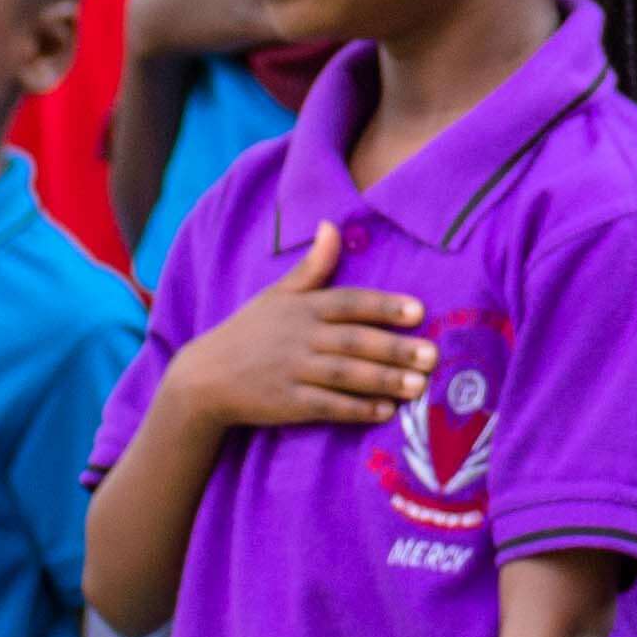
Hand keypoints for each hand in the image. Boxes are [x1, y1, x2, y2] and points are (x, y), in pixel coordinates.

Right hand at [173, 250, 438, 434]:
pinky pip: (326, 406)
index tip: (418, 311)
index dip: (383, 306)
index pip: (349, 302)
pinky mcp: (286, 403)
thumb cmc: (250, 332)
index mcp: (302, 307)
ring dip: (382, 380)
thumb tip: (332, 224)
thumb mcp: (277, 294)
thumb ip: (312, 266)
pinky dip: (356, 409)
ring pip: (344, 375)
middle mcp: (298, 337)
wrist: (204, 377)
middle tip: (432, 355)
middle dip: (394, 348)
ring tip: (418, 386)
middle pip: (353, 341)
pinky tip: (385, 412)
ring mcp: (291, 371)